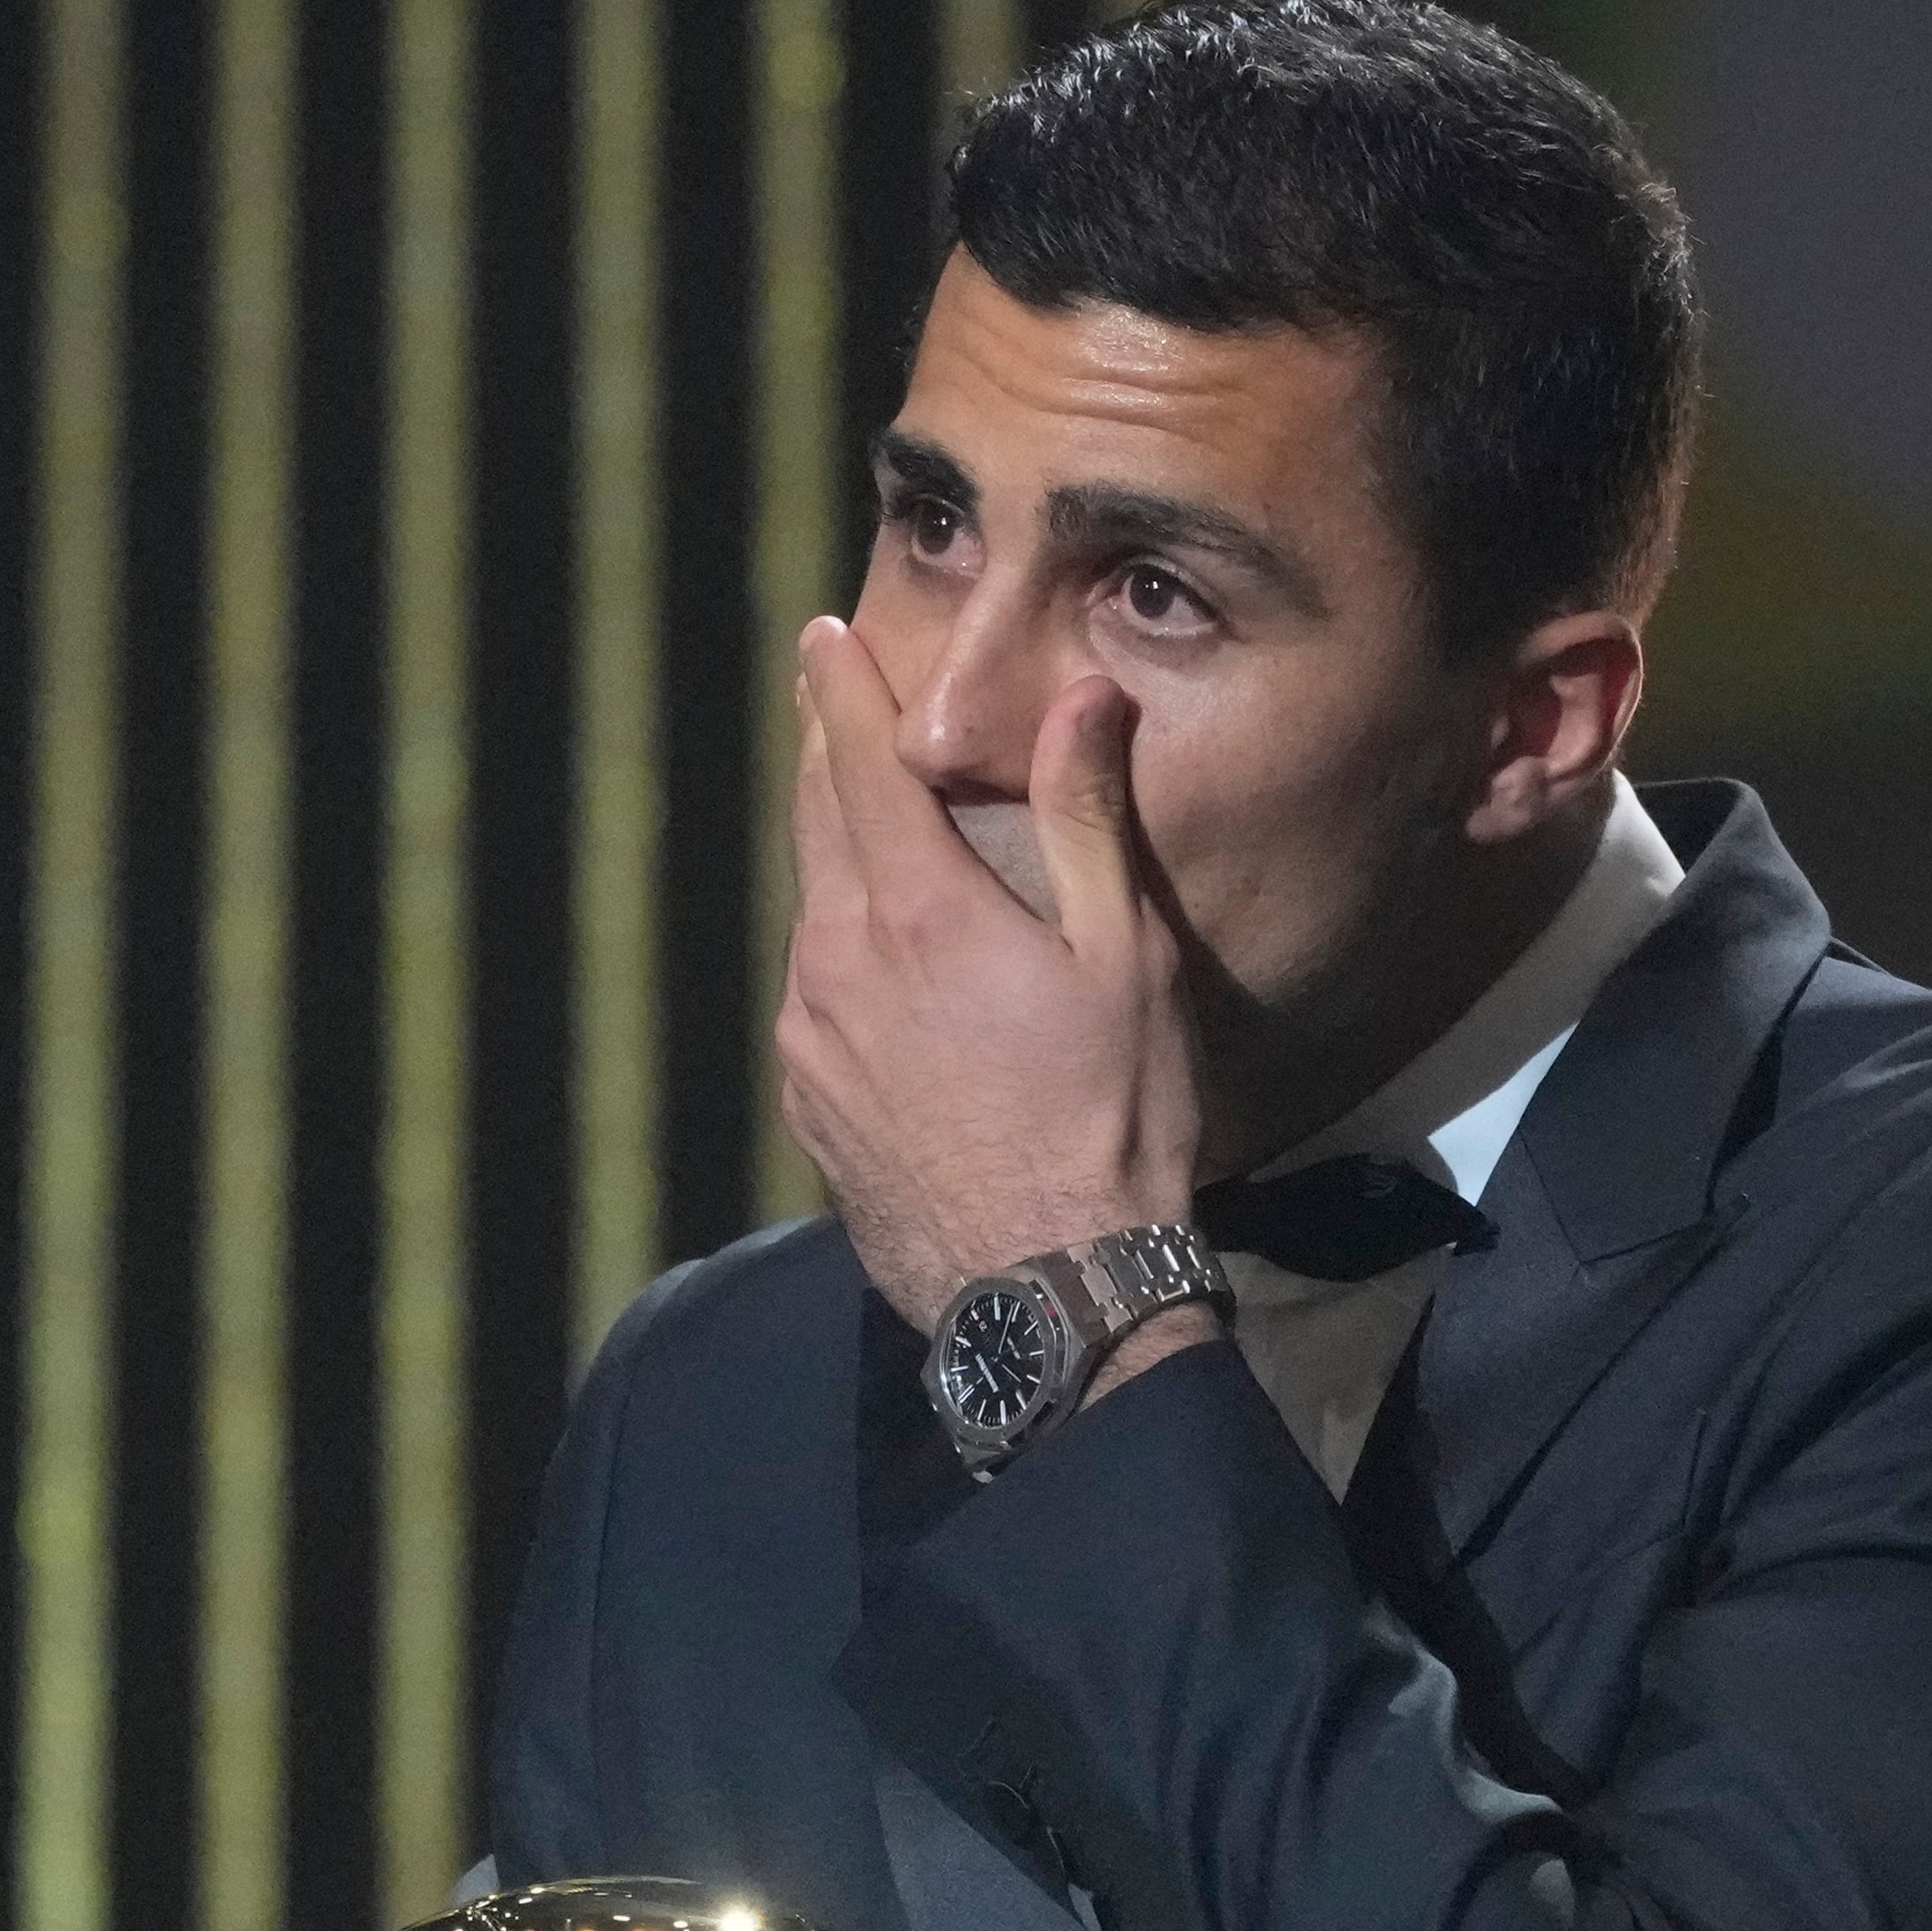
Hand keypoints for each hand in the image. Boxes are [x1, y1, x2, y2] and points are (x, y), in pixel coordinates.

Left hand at [775, 618, 1206, 1331]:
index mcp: (916, 910)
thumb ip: (1087, 819)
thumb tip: (1082, 695)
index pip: (857, 762)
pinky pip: (814, 1000)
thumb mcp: (1124, 962)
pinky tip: (885, 976)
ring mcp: (808, 1039)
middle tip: (831, 700)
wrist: (1045, 1292)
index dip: (843, 690)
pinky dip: (841, 960)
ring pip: (813, 914)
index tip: (824, 638)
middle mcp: (836, 962)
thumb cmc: (1108, 1124)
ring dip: (839, 864)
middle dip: (826, 753)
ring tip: (875, 840)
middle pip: (816, 824)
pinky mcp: (807, 1103)